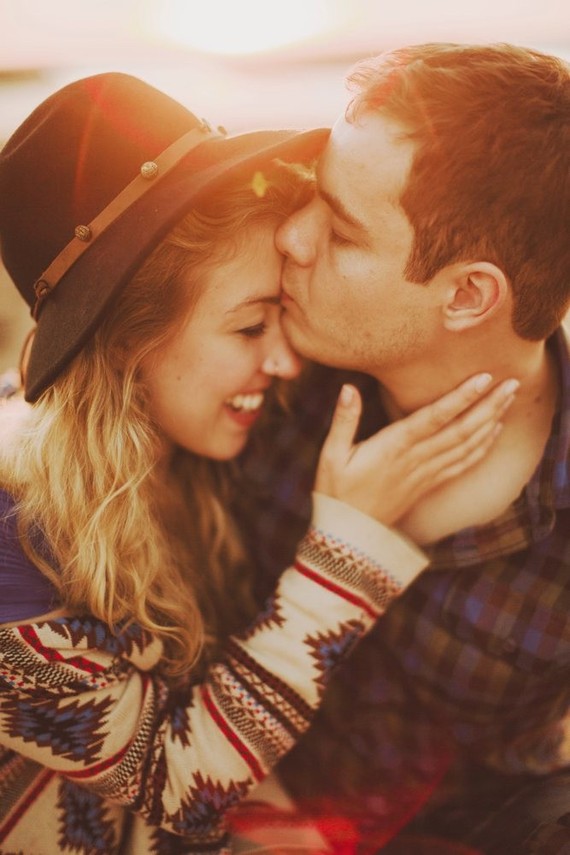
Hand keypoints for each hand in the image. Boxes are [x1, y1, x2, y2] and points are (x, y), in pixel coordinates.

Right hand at [315, 374, 518, 524]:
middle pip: (461, 430)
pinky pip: (462, 464)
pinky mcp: (429, 485)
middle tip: (512, 384)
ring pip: (467, 446)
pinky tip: (494, 432)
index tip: (483, 378)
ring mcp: (426, 474)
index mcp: (394, 447)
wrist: (348, 535)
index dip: (461, 398)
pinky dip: (482, 448)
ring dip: (491, 422)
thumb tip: (348, 388)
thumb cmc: (337, 492)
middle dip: (489, 406)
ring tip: (509, 400)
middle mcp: (416, 459)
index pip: (434, 417)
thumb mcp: (331, 455)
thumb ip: (344, 420)